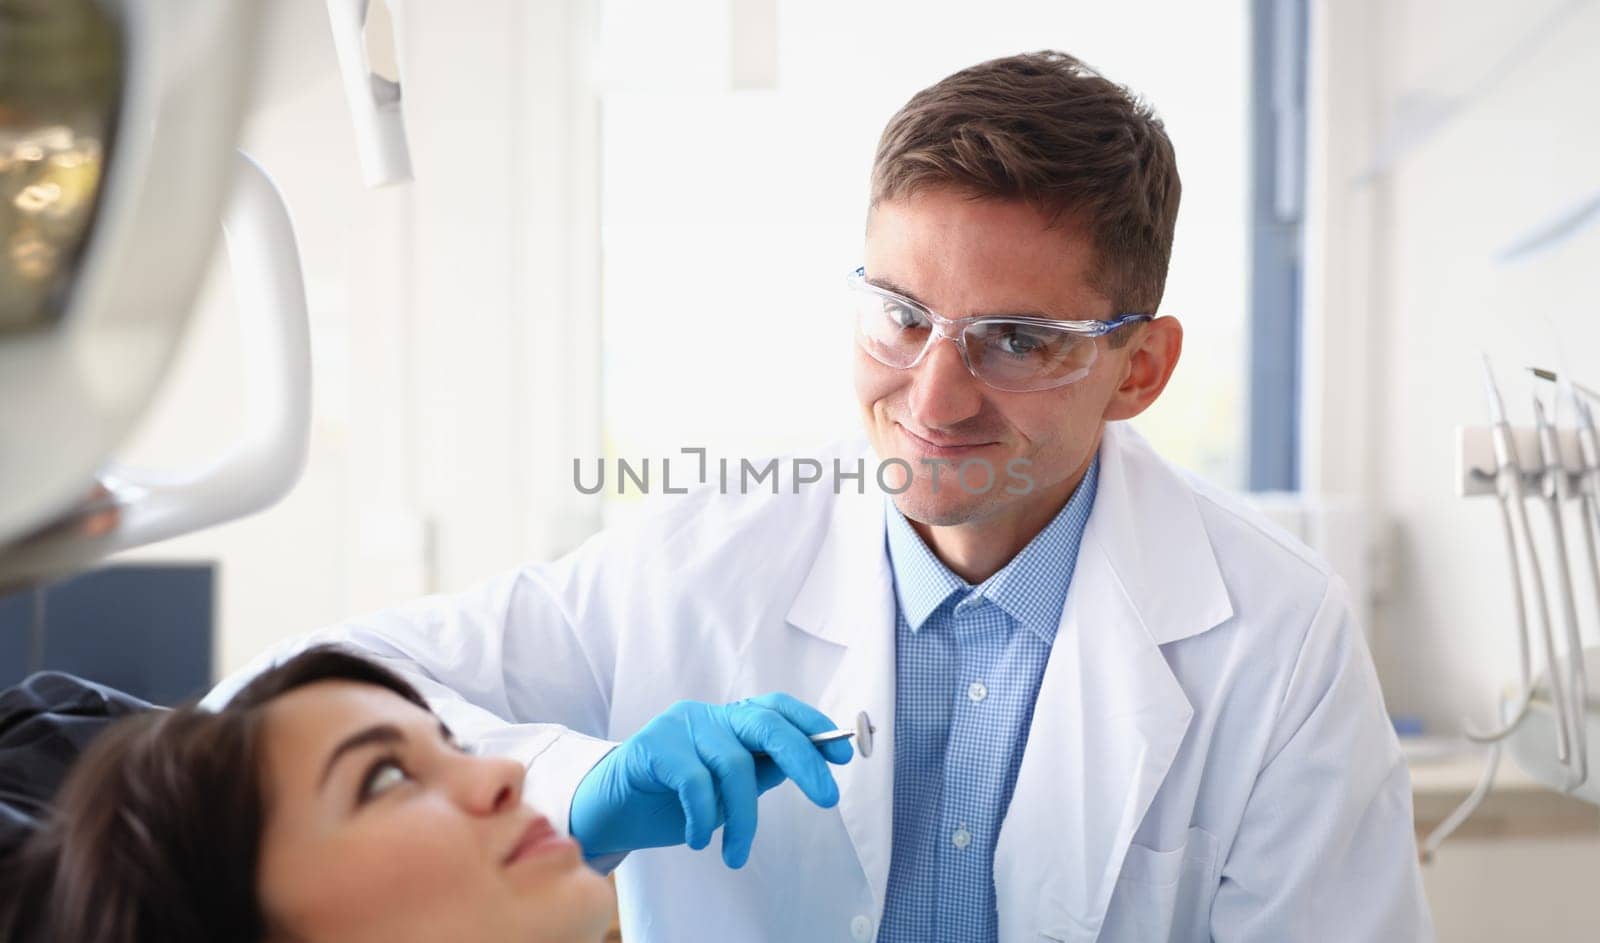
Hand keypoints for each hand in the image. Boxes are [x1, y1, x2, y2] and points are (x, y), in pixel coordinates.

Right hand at [569, 693, 852, 867]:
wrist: (610, 813)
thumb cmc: (672, 802)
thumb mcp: (726, 790)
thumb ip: (762, 772)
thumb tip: (810, 765)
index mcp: (729, 720)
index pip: (778, 709)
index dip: (813, 726)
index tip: (842, 753)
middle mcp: (708, 714)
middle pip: (767, 724)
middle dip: (804, 760)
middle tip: (828, 799)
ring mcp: (680, 725)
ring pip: (733, 765)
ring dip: (742, 818)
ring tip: (735, 853)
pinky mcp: (653, 745)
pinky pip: (695, 781)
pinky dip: (703, 816)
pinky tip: (698, 839)